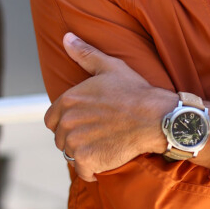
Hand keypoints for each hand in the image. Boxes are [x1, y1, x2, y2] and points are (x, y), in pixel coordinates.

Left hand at [45, 33, 175, 181]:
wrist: (156, 118)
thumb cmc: (136, 92)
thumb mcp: (110, 67)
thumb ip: (85, 54)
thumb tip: (66, 37)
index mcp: (68, 100)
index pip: (52, 120)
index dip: (68, 123)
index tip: (87, 124)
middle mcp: (67, 121)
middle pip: (61, 139)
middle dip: (77, 139)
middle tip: (100, 135)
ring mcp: (75, 142)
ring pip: (71, 155)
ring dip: (85, 154)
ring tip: (105, 146)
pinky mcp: (87, 159)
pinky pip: (83, 171)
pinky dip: (92, 170)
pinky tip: (106, 160)